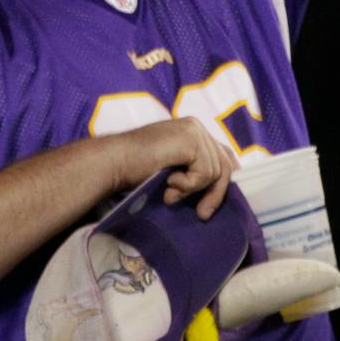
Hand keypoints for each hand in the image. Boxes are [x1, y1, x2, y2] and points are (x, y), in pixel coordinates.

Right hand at [113, 117, 234, 218]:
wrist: (115, 161)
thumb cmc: (136, 168)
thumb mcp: (173, 169)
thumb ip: (194, 169)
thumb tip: (218, 189)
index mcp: (192, 130)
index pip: (222, 156)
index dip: (222, 182)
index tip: (210, 206)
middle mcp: (196, 126)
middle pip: (224, 165)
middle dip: (214, 193)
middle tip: (202, 214)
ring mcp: (194, 131)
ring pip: (215, 172)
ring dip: (192, 189)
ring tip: (168, 191)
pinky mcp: (191, 140)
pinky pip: (205, 173)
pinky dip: (188, 185)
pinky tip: (168, 182)